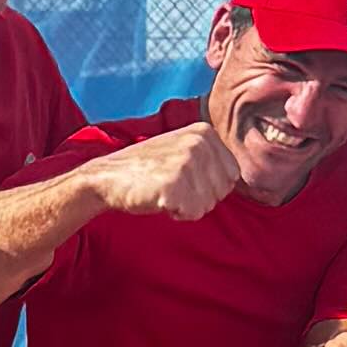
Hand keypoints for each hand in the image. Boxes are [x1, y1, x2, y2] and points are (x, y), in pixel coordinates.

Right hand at [91, 111, 241, 226]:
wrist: (106, 176)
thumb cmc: (147, 170)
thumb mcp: (184, 150)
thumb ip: (213, 159)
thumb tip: (241, 177)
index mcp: (205, 132)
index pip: (233, 176)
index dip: (209, 186)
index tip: (183, 177)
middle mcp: (199, 143)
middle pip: (222, 192)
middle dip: (199, 197)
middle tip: (170, 184)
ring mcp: (186, 162)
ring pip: (208, 205)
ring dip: (186, 206)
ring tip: (163, 190)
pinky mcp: (173, 184)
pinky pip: (192, 213)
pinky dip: (175, 212)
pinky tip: (158, 198)